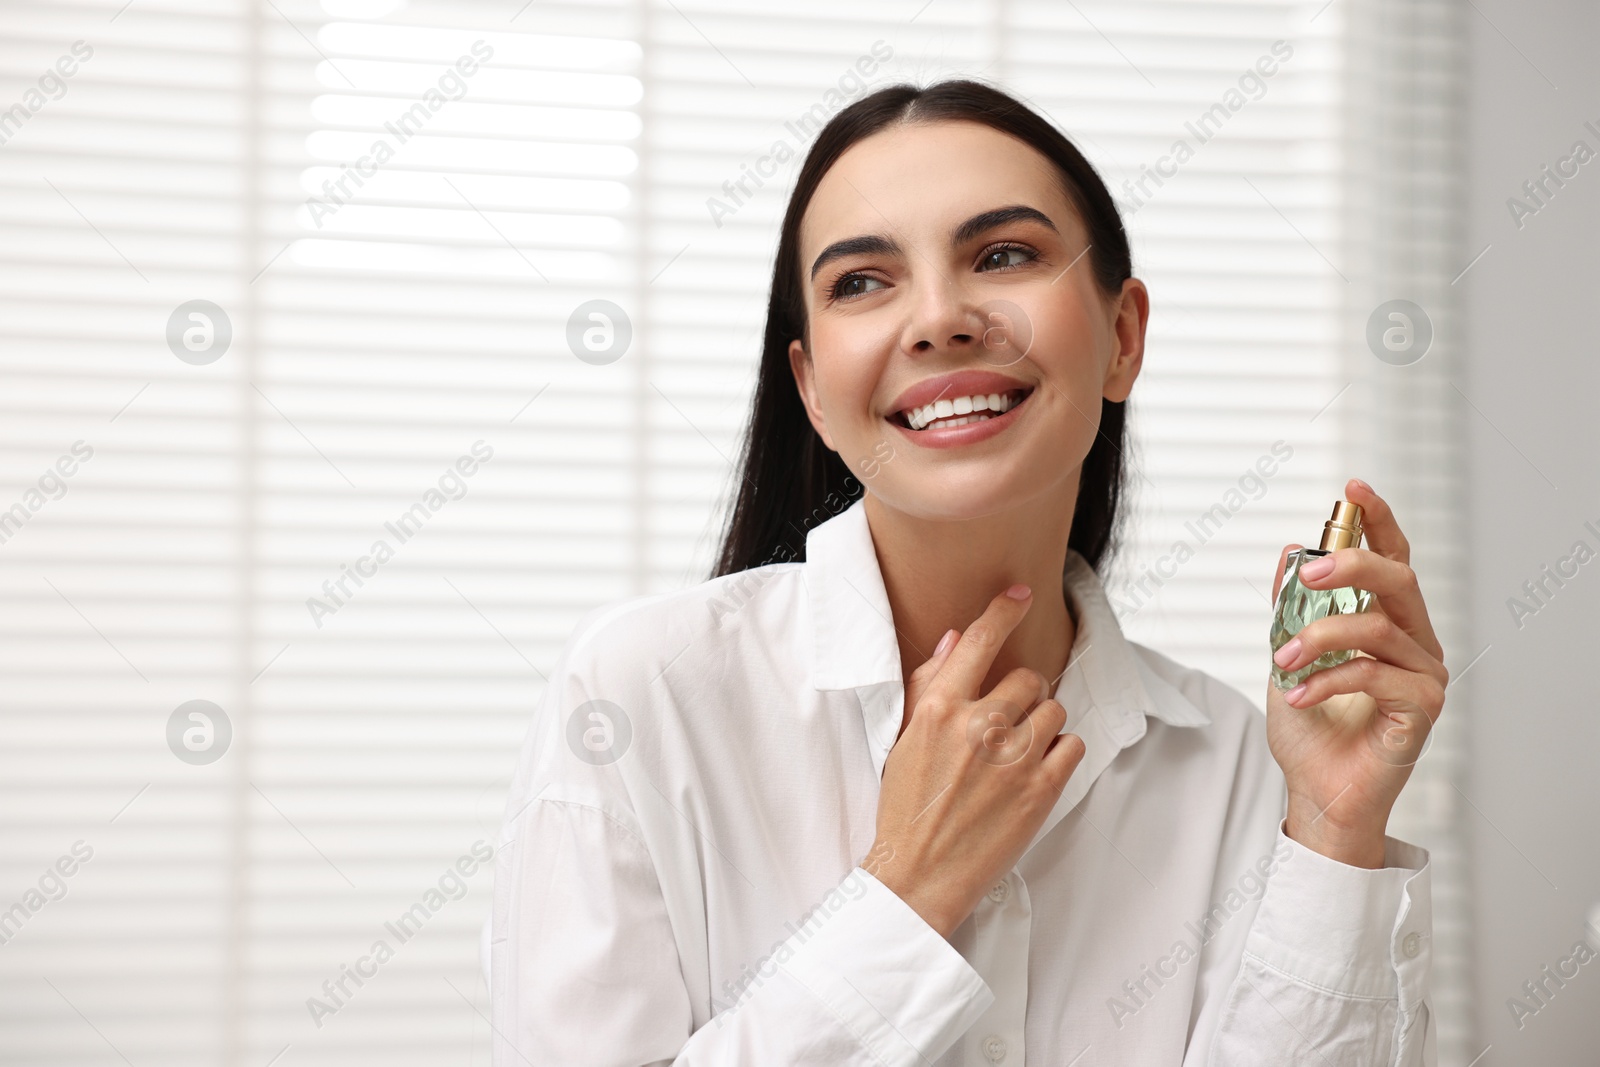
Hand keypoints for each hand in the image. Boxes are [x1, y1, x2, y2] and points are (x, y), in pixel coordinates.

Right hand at [865, 585, 1086, 937]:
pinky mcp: (1041, 791)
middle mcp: (977, 727)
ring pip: (1055, 711)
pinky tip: (1033, 772)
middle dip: (1023, 695)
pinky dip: (1059, 754)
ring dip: (1043, 725)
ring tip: (1018, 753)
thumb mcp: (902, 739)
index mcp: (937, 709)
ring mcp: (1013, 760)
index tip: (1020, 593)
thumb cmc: (905, 807)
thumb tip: (956, 639)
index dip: (1003, 609)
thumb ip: (928, 684)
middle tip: (1007, 723)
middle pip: (1029, 678)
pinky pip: (1072, 746)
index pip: (978, 640)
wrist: (919, 875)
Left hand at [1265, 478, 1447, 867]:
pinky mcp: (1421, 709)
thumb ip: (1290, 609)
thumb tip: (1287, 551)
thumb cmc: (1311, 729)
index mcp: (1389, 623)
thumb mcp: (1287, 656)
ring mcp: (1424, 675)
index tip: (1353, 488)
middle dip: (1351, 564)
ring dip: (1319, 638)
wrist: (1317, 792)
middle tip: (1306, 572)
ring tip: (1281, 662)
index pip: (1393, 559)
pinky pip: (1374, 675)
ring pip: (1377, 629)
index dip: (1378, 521)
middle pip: (1399, 581)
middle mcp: (1415, 643)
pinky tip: (1297, 694)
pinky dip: (1328, 679)